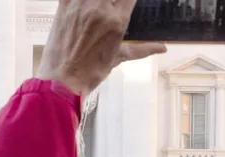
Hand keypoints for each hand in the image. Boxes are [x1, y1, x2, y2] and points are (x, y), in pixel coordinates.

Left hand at [36, 0, 165, 96]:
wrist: (61, 81)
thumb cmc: (90, 72)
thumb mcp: (118, 58)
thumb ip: (141, 49)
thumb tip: (163, 48)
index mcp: (117, 21)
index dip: (128, 0)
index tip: (124, 4)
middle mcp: (99, 9)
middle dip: (112, 2)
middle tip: (109, 8)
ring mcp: (79, 6)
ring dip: (95, 0)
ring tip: (95, 7)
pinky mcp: (62, 7)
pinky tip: (80, 4)